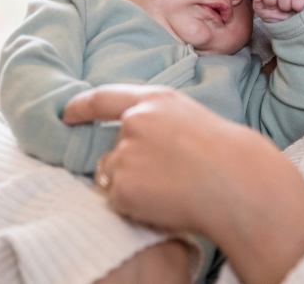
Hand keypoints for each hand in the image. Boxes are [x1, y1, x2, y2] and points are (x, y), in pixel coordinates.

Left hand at [63, 84, 303, 283]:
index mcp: (155, 100)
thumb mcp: (191, 117)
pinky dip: (134, 206)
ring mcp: (126, 152)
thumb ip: (157, 120)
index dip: (81, 106)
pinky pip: (116, 201)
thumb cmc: (225, 153)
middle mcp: (135, 121)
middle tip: (166, 176)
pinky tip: (164, 201)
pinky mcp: (122, 185)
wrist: (237, 181)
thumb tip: (129, 140)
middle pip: (111, 149)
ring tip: (170, 188)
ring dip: (130, 186)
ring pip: (111, 176)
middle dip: (128, 165)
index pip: (104, 98)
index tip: (66, 114)